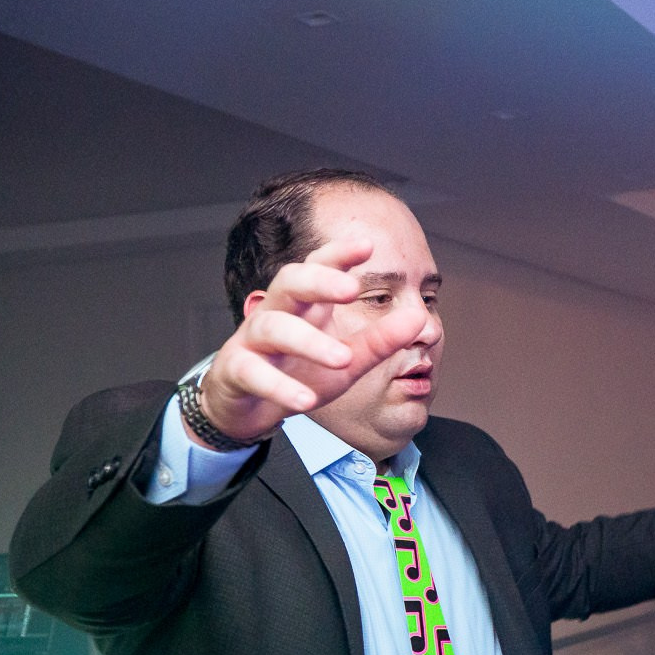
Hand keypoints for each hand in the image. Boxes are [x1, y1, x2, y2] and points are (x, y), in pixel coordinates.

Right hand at [195, 237, 425, 445]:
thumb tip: (418, 318)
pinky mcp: (235, 370)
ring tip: (342, 358)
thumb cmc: (299, 374)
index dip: (338, 254)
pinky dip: (279, 386)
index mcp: (304, 305)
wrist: (248, 408)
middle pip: (289, 282)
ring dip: (309, 342)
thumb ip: (379, 341)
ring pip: (274, 328)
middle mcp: (275, 313)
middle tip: (352, 288)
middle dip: (319, 281)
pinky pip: (253, 372)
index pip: (317, 268)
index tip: (366, 245)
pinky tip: (306, 400)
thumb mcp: (346, 362)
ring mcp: (251, 340)